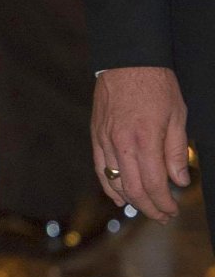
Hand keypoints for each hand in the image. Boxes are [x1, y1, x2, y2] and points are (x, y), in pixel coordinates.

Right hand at [91, 66, 189, 222]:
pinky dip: (109, 187)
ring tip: (146, 207)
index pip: (153, 183)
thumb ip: (176, 151)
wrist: (127, 60)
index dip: (163, 202)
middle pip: (133, 189)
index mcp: (145, 139)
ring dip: (130, 200)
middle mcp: (122, 144)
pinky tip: (118, 197)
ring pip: (114, 182)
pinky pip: (101, 169)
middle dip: (149, 207)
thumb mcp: (177, 115)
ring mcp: (105, 141)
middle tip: (162, 215)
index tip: (172, 210)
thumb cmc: (156, 84)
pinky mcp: (96, 136)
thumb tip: (179, 181)